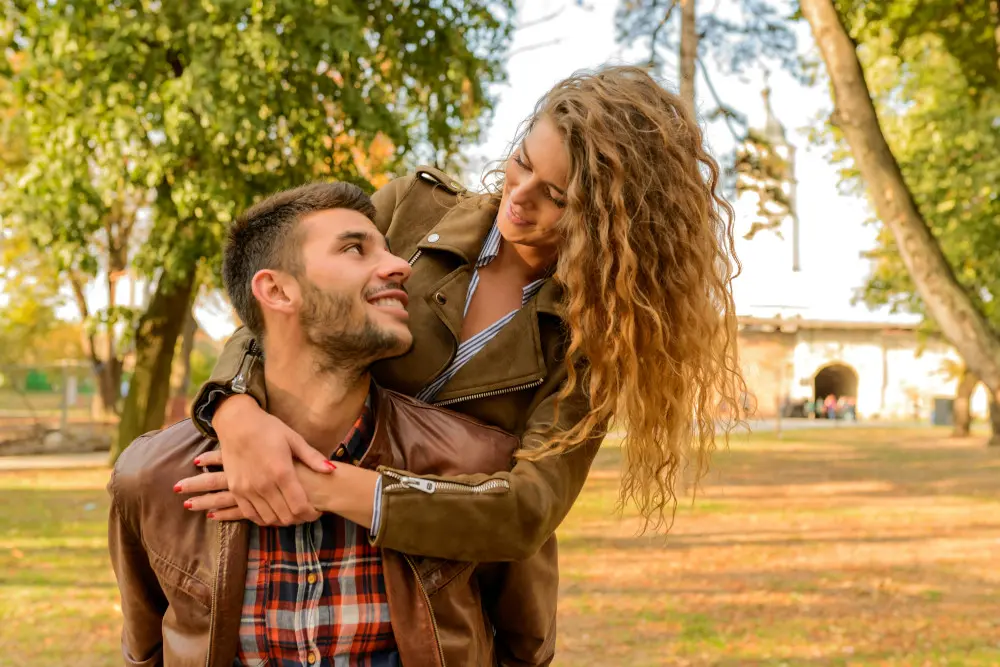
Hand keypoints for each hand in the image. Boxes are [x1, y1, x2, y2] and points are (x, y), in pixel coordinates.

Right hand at [192, 394, 330, 525]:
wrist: (236, 423)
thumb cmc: (268, 429)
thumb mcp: (293, 439)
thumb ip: (312, 458)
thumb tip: (332, 470)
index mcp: (282, 472)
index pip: (300, 507)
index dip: (311, 514)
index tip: (317, 512)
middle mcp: (264, 485)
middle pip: (286, 517)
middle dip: (299, 518)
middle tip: (305, 512)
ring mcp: (248, 490)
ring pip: (269, 519)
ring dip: (282, 520)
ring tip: (290, 512)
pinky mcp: (235, 491)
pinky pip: (250, 515)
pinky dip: (263, 518)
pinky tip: (272, 512)